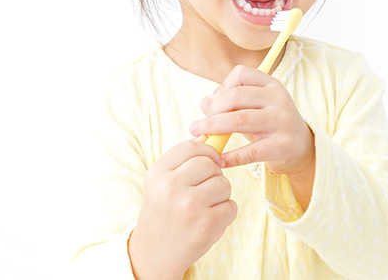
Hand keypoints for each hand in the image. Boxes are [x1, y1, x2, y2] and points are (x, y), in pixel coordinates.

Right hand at [128, 138, 236, 279]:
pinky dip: (226, 212)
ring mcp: (190, 206)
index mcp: (158, 173)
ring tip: (206, 204)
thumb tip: (208, 137)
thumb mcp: (161, 181)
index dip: (207, 150)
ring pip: (224, 184)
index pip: (191, 147)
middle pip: (210, 163)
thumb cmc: (162, 210)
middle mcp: (171, 187)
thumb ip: (182, 160)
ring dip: (221, 194)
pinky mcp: (207, 224)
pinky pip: (231, 206)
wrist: (156, 250)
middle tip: (206, 187)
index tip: (212, 159)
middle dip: (214, 173)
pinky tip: (210, 219)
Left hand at [190, 65, 314, 178]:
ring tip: (201, 137)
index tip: (213, 105)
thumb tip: (205, 103)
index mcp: (270, 84)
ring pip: (240, 120)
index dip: (221, 88)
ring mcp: (282, 121)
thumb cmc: (268, 123)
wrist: (302, 147)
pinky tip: (220, 160)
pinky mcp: (282, 146)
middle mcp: (278, 99)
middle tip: (197, 126)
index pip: (240, 74)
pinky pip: (251, 151)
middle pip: (236, 96)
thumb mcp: (252, 107)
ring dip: (214, 128)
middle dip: (212, 111)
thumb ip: (228, 101)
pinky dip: (232, 156)